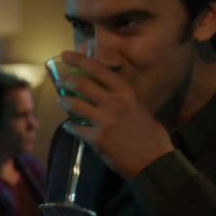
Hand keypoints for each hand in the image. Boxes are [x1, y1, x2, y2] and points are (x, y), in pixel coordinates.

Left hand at [57, 50, 173, 178]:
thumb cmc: (152, 136)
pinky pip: (76, 128)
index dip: (80, 60)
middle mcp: (114, 103)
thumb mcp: (141, 109)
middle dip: (67, 80)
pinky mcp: (97, 138)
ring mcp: (104, 120)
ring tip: (61, 100)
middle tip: (60, 80)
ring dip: (65, 101)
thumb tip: (109, 95)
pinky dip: (70, 127)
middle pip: (83, 84)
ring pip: (75, 105)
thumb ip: (124, 100)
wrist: (154, 161)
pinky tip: (69, 126)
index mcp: (126, 93)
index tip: (66, 55)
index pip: (100, 70)